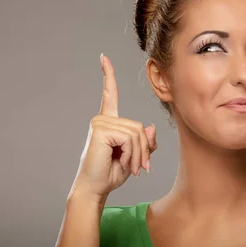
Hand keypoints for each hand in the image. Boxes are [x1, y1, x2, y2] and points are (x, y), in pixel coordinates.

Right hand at [72, 54, 157, 199]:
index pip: (109, 94)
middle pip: (139, 126)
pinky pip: (130, 138)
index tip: (103, 57)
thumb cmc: (111, 173)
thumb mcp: (135, 156)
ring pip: (137, 133)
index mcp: (108, 122)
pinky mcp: (101, 129)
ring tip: (132, 168)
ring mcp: (100, 122)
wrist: (95, 188)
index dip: (108, 75)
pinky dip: (132, 154)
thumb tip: (150, 127)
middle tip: (141, 168)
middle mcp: (102, 118)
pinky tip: (123, 163)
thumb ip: (145, 142)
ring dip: (139, 155)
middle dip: (144, 150)